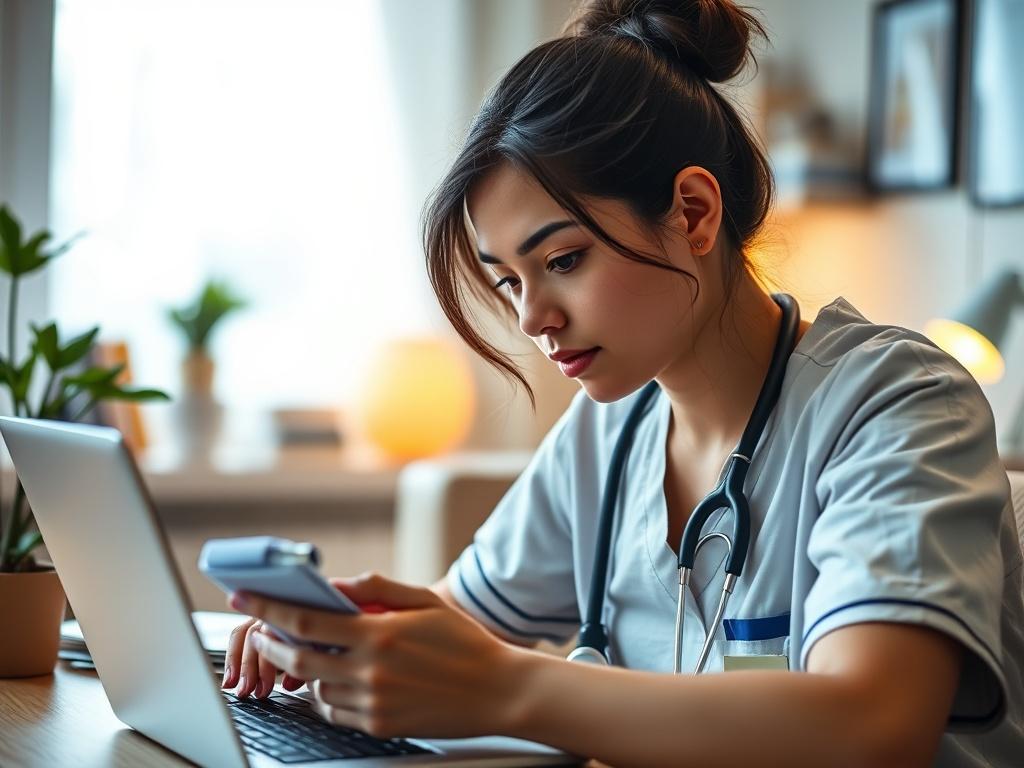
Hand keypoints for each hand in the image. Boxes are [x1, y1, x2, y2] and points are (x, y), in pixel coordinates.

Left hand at [230, 572, 523, 738]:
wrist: (497, 690)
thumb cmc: (463, 641)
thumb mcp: (425, 601)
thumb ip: (378, 588)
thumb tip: (338, 583)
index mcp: (379, 633)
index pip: (307, 620)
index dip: (269, 608)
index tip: (245, 597)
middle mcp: (370, 670)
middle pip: (298, 660)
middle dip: (272, 644)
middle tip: (262, 632)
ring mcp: (373, 701)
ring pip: (315, 688)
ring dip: (303, 671)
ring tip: (308, 655)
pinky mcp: (379, 724)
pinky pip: (335, 712)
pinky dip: (326, 695)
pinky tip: (335, 681)